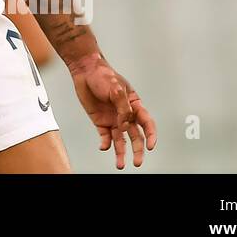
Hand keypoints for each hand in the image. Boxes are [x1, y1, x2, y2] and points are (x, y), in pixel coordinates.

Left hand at [68, 54, 156, 168]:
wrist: (85, 71)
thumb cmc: (104, 75)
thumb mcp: (117, 88)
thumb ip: (122, 108)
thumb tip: (124, 125)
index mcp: (135, 105)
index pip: (147, 123)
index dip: (150, 135)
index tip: (150, 146)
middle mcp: (126, 115)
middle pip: (135, 136)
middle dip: (138, 150)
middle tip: (137, 162)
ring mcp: (114, 120)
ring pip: (121, 140)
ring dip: (121, 153)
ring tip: (121, 165)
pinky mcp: (101, 122)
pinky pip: (105, 136)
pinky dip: (106, 144)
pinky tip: (104, 147)